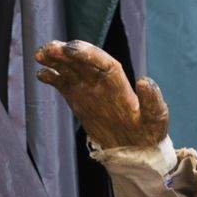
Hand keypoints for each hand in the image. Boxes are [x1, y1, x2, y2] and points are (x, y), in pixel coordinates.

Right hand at [32, 40, 171, 155]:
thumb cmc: (148, 132)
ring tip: (40, 54)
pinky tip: (41, 74)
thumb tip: (145, 80)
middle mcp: (101, 81)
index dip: (86, 54)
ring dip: (55, 61)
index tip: (70, 49)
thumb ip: (152, 100)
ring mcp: (88, 89)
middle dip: (66, 54)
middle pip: (82, 62)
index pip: (101, 62)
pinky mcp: (78, 98)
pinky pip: (63, 85)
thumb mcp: (156, 118)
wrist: (135, 147)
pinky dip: (52, 78)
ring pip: (69, 70)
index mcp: (119, 82)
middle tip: (49, 49)